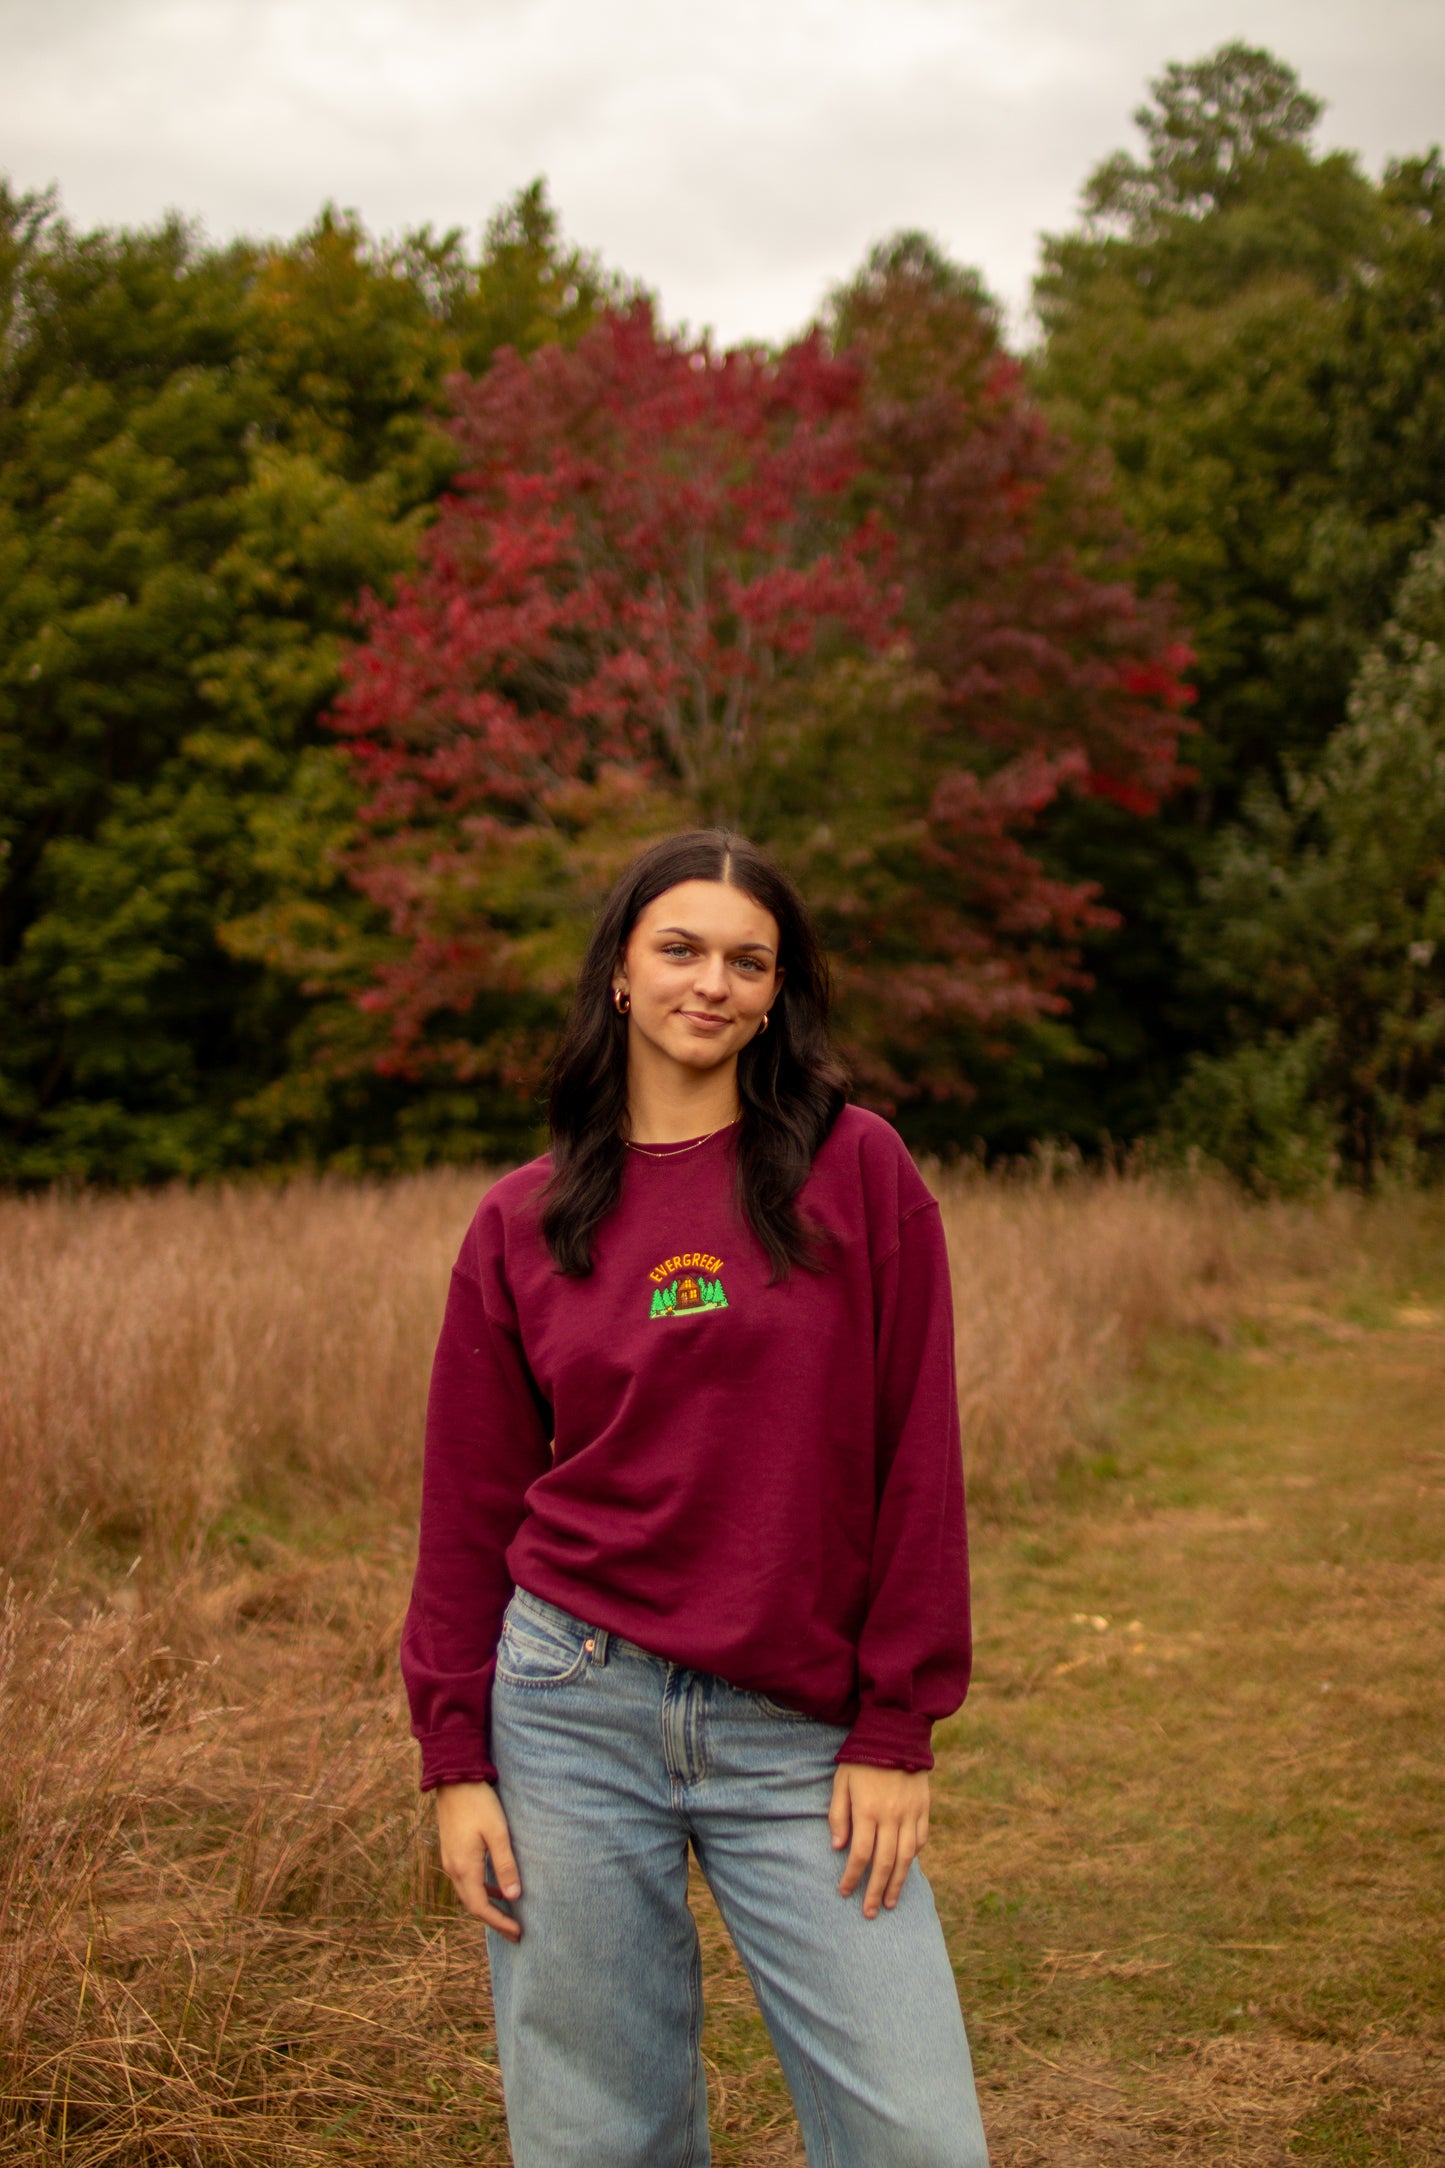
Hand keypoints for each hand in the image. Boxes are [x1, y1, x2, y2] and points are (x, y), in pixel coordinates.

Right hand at [434, 1781, 522, 1940]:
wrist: (455, 1779)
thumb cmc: (479, 1804)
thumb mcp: (498, 1833)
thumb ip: (505, 1866)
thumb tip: (513, 1897)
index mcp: (464, 1868)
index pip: (481, 1908)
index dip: (499, 1923)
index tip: (517, 1933)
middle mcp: (453, 1868)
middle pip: (472, 1905)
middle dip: (493, 1920)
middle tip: (514, 1931)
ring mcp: (449, 1860)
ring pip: (467, 1893)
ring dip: (486, 1906)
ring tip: (506, 1914)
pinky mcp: (451, 1851)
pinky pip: (465, 1880)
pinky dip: (480, 1890)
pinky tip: (494, 1887)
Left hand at [829, 1762, 929, 1919]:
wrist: (894, 1732)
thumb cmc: (860, 1758)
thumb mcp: (841, 1782)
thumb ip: (838, 1815)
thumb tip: (838, 1848)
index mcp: (867, 1811)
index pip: (859, 1855)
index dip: (852, 1878)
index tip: (845, 1893)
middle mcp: (890, 1816)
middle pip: (884, 1863)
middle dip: (875, 1891)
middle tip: (869, 1913)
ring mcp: (910, 1813)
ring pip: (906, 1858)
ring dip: (898, 1883)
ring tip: (890, 1903)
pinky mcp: (923, 1808)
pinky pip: (920, 1840)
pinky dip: (913, 1857)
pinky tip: (906, 1868)